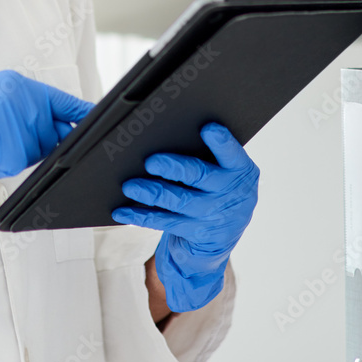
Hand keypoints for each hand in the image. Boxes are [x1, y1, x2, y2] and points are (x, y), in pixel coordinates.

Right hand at [0, 69, 94, 198]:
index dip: (84, 115)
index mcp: (17, 84)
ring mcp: (10, 119)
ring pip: (32, 154)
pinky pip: (13, 165)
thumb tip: (62, 134)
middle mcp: (17, 97)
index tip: (106, 124)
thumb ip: (26, 113)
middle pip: (51, 134)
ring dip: (13, 156)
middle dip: (41, 145)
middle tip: (3, 139)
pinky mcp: (0, 143)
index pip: (63, 101)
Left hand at [112, 122, 258, 311]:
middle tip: (150, 161)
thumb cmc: (216, 185)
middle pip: (199, 176)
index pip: (232, 154)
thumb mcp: (224, 169)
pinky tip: (122, 210)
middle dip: (173, 168)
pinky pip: (164, 222)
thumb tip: (163, 131)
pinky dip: (140, 216)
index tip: (208, 128)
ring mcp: (213, 215)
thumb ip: (208, 152)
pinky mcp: (195, 233)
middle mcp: (229, 193)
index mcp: (239, 169)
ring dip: (151, 193)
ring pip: (178, 201)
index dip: (221, 142)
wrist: (224, 231)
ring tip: (130, 186)